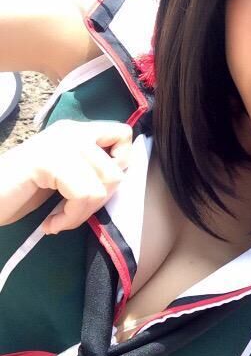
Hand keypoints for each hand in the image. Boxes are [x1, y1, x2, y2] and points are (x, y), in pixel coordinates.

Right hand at [0, 119, 132, 231]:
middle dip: (98, 202)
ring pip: (101, 187)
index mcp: (77, 131)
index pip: (123, 134)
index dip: (120, 165)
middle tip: (72, 213)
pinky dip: (70, 218)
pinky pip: (82, 195)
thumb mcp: (65, 177)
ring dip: (81, 214)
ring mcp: (59, 144)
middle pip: (116, 170)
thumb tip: (122, 175)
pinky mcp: (47, 161)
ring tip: (60, 220)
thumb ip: (91, 169)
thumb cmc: (21, 192)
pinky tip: (51, 224)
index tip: (96, 186)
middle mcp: (71, 131)